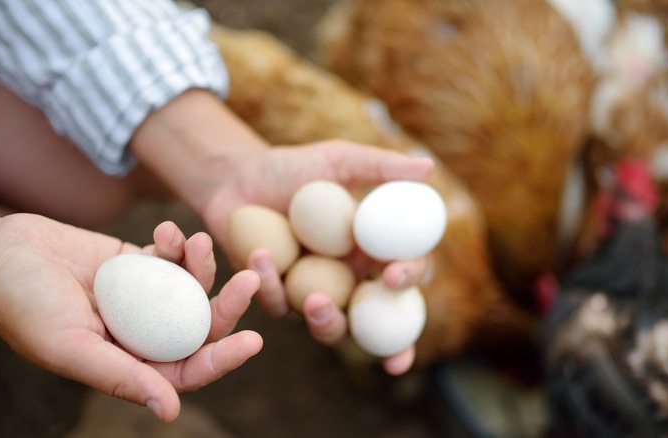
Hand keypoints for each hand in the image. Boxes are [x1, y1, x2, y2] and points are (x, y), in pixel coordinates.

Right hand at [0, 210, 261, 421]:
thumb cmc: (22, 307)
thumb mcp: (69, 348)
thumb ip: (120, 377)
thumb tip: (169, 412)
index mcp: (129, 364)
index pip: (187, 371)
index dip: (223, 360)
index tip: (254, 341)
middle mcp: (141, 334)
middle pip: (198, 326)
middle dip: (228, 306)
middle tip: (251, 278)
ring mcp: (142, 298)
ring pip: (189, 288)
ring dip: (202, 266)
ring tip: (199, 242)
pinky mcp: (136, 263)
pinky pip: (170, 256)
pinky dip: (176, 243)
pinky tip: (169, 230)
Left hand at [129, 91, 433, 374]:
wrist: (239, 178)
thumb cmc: (294, 168)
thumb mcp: (337, 160)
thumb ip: (380, 167)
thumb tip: (428, 165)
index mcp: (373, 250)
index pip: (406, 271)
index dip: (409, 278)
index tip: (394, 274)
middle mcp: (351, 279)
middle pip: (377, 320)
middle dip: (378, 336)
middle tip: (368, 305)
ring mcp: (314, 293)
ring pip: (331, 328)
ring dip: (327, 324)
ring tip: (315, 302)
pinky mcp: (278, 297)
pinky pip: (279, 305)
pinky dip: (269, 284)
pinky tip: (258, 255)